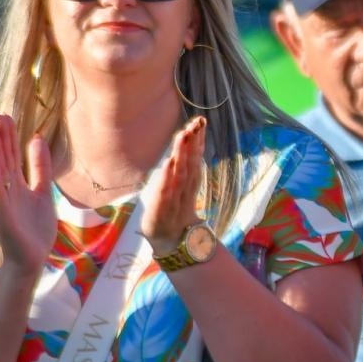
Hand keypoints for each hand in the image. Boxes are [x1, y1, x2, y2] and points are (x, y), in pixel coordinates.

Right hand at [0, 114, 56, 275]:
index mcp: (18, 185)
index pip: (13, 155)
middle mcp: (8, 189)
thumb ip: (40, 168)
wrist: (31, 259)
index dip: (10, 137)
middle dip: (2, 137)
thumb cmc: (35, 229)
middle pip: (5, 157)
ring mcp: (3, 199)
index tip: (7, 116)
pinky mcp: (2, 211)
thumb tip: (36, 139)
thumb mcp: (43, 191)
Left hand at [141, 116, 206, 246]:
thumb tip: (192, 144)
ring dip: (182, 154)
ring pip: (179, 172)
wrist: (170, 241)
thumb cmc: (175, 211)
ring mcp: (174, 197)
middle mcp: (184, 186)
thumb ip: (187, 167)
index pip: (194, 156)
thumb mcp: (182, 187)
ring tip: (184, 135)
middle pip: (189, 161)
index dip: (198, 138)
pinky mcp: (161, 208)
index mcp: (189, 180)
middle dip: (193, 141)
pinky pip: (165, 191)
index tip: (201, 120)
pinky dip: (167, 177)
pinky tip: (169, 164)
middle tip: (197, 122)